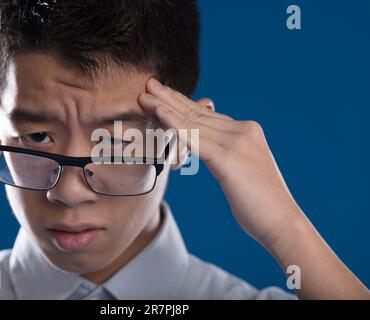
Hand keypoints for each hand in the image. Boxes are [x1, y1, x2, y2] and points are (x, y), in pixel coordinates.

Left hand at [139, 78, 301, 249]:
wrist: (282, 222)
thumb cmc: (259, 203)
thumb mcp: (240, 170)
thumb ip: (224, 152)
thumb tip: (207, 147)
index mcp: (246, 131)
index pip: (207, 115)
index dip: (182, 103)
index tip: (163, 95)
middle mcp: (243, 130)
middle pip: (198, 113)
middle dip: (170, 98)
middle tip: (149, 84)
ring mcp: (237, 142)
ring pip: (193, 122)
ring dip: (166, 108)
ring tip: (145, 96)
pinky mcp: (229, 158)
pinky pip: (195, 138)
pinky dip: (174, 125)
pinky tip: (159, 114)